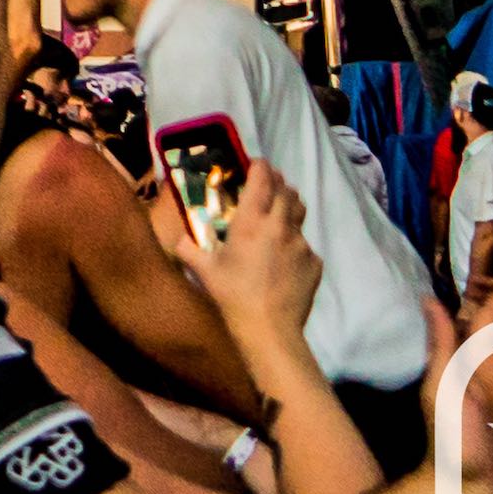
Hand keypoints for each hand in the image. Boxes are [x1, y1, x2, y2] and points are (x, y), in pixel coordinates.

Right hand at [155, 155, 323, 350]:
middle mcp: (280, 226)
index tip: (256, 163)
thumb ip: (188, 249)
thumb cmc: (232, 295)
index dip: (260, 167)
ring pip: (299, 215)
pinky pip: (305, 245)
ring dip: (290, 207)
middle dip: (278, 183)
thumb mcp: (203, 270)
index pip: (262, 180)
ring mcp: (301, 245)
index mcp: (252, 221)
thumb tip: (178, 239)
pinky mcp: (314, 263)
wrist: (269, 329)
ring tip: (280, 211)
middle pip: (287, 192)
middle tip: (269, 183)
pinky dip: (294, 243)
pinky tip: (284, 258)